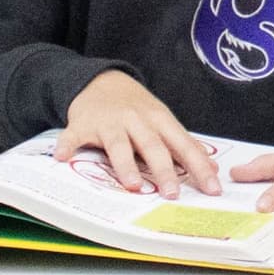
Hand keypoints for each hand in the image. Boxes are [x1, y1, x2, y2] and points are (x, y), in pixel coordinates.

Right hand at [59, 70, 213, 195]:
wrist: (101, 80)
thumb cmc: (137, 108)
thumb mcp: (163, 121)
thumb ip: (183, 144)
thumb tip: (212, 169)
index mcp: (160, 120)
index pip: (184, 145)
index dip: (199, 167)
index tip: (212, 188)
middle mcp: (137, 120)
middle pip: (153, 147)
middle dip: (164, 171)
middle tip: (172, 194)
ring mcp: (109, 122)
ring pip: (118, 145)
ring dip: (126, 165)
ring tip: (133, 185)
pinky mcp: (83, 124)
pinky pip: (74, 136)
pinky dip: (67, 145)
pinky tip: (62, 157)